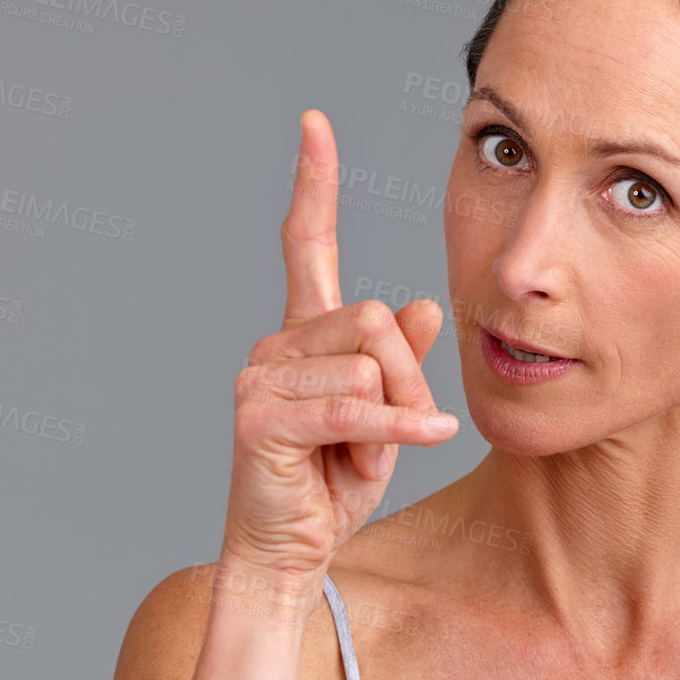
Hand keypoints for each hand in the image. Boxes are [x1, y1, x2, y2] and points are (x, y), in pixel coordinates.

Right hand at [221, 109, 458, 583]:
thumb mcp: (387, 416)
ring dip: (391, 419)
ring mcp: (259, 379)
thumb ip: (400, 362)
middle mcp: (273, 347)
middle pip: (372, 319)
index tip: (315, 125)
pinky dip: (394, 429)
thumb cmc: (336, 485)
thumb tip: (421, 308)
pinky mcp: (260, 418)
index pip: (305, 247)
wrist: (292, 554)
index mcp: (302, 338)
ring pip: (368, 364)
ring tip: (363, 457)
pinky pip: (353, 405)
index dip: (313, 186)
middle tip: (391, 433)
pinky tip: (420, 441)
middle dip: (405, 380)